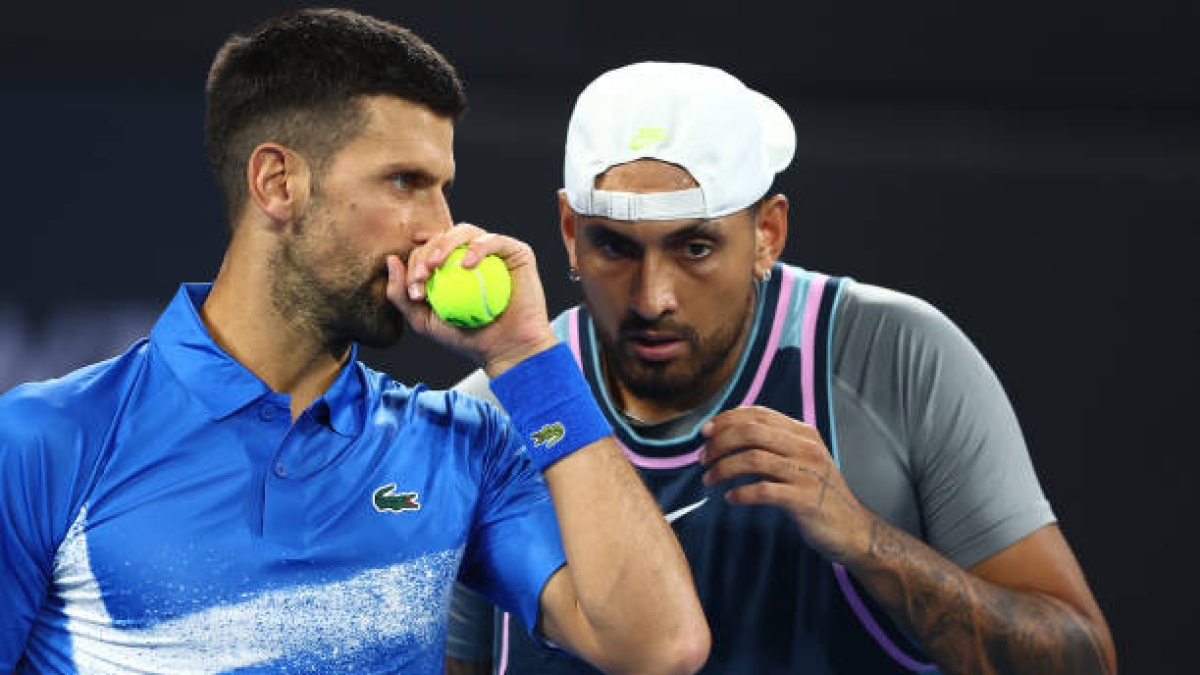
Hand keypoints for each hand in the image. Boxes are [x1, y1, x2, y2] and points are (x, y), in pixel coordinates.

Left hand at [385, 224, 557, 373]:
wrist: (506, 350)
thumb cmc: (466, 338)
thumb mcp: (423, 321)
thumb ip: (401, 294)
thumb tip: (391, 261)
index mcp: (452, 265)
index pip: (427, 251)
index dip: (415, 263)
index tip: (415, 291)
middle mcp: (473, 254)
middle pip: (443, 237)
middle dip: (426, 253)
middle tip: (422, 277)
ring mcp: (495, 252)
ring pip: (465, 231)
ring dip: (445, 243)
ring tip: (437, 264)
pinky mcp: (516, 253)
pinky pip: (494, 240)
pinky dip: (478, 248)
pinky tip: (467, 265)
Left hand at [700, 405, 874, 564]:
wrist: (853, 529)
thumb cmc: (818, 494)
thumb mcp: (801, 460)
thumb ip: (772, 445)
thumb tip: (726, 435)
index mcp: (803, 433)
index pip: (758, 414)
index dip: (726, 419)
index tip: (705, 433)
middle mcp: (806, 448)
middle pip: (751, 432)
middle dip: (719, 443)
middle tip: (702, 459)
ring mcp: (807, 474)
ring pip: (752, 459)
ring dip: (723, 469)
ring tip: (709, 480)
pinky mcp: (804, 501)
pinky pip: (762, 491)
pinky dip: (740, 493)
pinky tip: (730, 498)